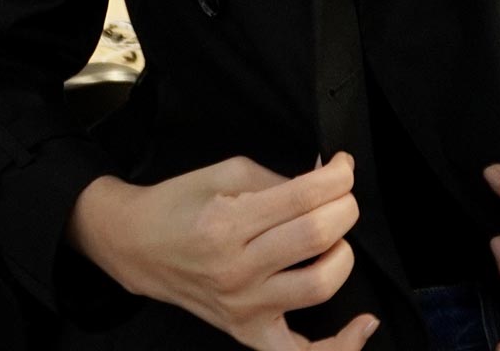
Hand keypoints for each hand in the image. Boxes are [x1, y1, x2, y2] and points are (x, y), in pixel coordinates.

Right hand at [67, 151, 377, 350]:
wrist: (136, 244)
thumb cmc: (181, 203)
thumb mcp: (227, 173)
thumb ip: (281, 178)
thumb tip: (328, 179)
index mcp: (229, 223)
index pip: (305, 197)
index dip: (339, 176)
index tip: (344, 166)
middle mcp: (237, 269)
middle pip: (318, 236)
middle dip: (345, 206)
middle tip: (343, 194)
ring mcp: (243, 307)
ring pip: (319, 285)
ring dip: (343, 253)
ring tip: (336, 237)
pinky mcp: (246, 332)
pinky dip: (338, 346)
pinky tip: (363, 324)